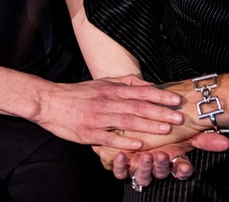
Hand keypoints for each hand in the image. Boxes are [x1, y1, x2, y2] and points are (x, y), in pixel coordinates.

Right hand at [33, 75, 185, 149]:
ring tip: (165, 129)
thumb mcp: (101, 83)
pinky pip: (109, 138)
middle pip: (138, 106)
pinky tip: (138, 145)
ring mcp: (98, 118)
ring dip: (148, 125)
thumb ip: (124, 83)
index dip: (159, 95)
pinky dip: (125, 141)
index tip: (176, 99)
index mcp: (111, 89)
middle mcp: (107, 101)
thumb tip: (147, 84)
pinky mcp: (89, 133)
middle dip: (160, 111)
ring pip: (127, 121)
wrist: (50, 102)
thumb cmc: (78, 93)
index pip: (140, 91)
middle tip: (178, 116)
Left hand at [96, 130, 228, 177]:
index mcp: (171, 158)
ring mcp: (138, 166)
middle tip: (161, 155)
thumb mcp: (185, 130)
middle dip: (161, 166)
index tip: (184, 165)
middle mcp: (155, 165)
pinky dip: (120, 166)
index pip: (180, 169)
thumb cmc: (164, 125)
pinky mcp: (122, 165)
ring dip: (144, 167)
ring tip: (146, 156)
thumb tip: (226, 143)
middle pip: (160, 173)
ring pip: (142, 175)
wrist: (136, 116)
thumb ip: (204, 139)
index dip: (182, 169)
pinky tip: (120, 155)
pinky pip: (120, 172)